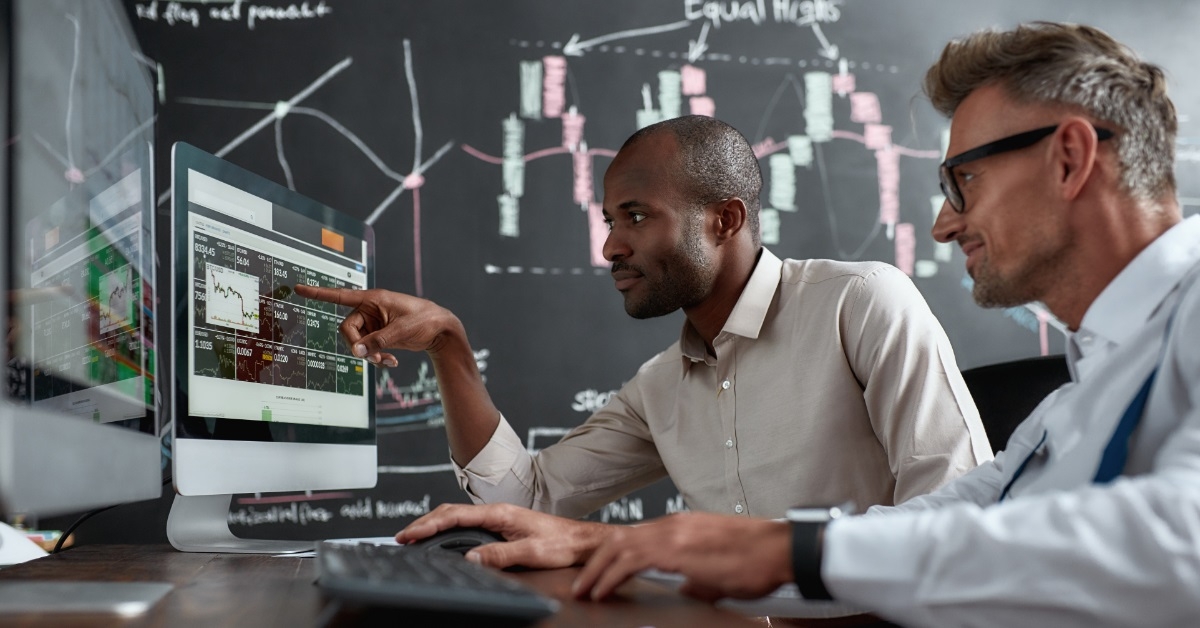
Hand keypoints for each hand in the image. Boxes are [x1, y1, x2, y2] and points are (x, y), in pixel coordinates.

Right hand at [293, 285, 457, 365]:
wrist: (441, 330)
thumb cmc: (425, 320)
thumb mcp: (401, 331)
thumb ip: (378, 341)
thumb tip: (358, 352)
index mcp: (373, 299)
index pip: (341, 296)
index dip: (319, 294)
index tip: (299, 288)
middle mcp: (370, 310)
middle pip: (347, 329)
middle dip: (357, 346)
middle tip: (371, 358)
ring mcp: (374, 324)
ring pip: (357, 342)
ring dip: (368, 355)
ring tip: (386, 362)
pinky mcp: (380, 335)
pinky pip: (368, 348)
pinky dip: (376, 357)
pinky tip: (391, 363)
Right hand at [396, 503, 613, 569]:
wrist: (580, 540)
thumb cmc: (560, 542)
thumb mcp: (531, 551)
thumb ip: (500, 555)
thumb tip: (471, 559)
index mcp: (499, 513)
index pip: (456, 515)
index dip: (430, 524)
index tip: (411, 533)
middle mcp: (496, 512)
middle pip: (451, 512)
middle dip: (424, 523)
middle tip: (402, 537)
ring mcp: (497, 518)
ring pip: (457, 517)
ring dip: (433, 525)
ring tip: (414, 537)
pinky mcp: (500, 526)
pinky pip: (466, 524)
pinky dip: (447, 529)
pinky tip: (440, 537)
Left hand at [572, 513, 792, 601]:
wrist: (780, 550)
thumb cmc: (758, 559)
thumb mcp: (719, 572)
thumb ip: (697, 579)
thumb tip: (685, 589)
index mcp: (682, 528)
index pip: (635, 538)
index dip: (612, 556)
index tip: (598, 574)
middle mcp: (673, 525)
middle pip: (618, 538)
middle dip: (595, 562)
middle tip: (581, 584)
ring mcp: (673, 534)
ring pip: (618, 546)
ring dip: (596, 570)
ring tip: (584, 591)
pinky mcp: (676, 550)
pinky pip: (630, 560)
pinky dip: (610, 575)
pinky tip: (602, 590)